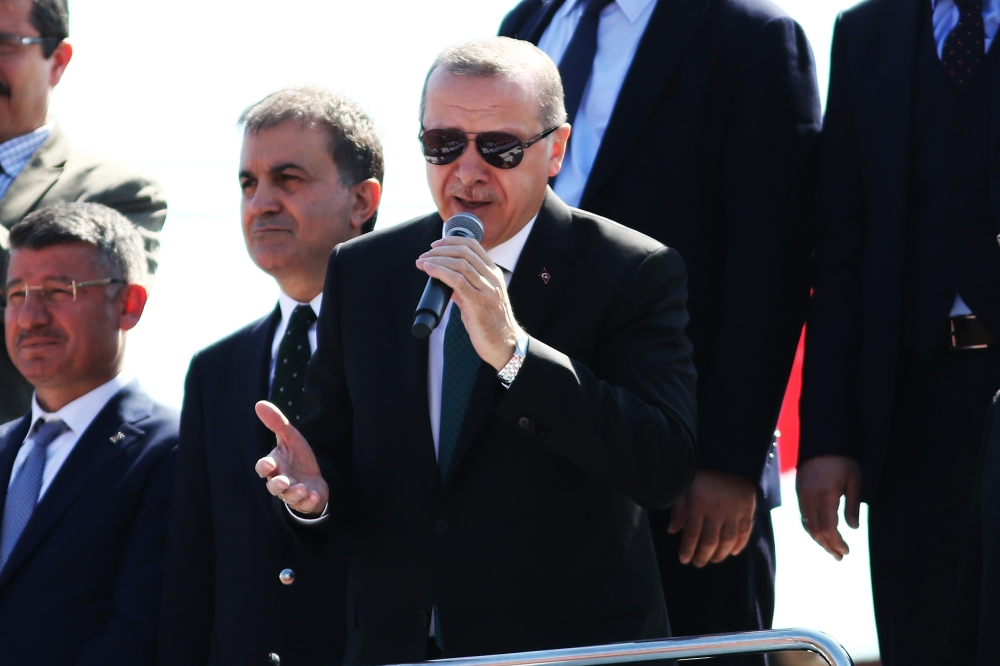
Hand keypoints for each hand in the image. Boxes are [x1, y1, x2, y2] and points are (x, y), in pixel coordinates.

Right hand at [254, 401, 328, 515]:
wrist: (314, 478)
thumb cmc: (297, 458)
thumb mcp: (290, 438)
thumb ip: (276, 423)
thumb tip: (259, 404)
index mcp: (275, 466)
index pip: (264, 468)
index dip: (264, 467)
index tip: (269, 464)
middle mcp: (280, 481)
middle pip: (273, 487)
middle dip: (278, 485)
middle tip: (284, 481)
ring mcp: (293, 493)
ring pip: (289, 498)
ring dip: (295, 494)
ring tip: (302, 488)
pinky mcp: (306, 502)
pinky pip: (305, 505)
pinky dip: (309, 502)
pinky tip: (314, 495)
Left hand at [416, 236, 523, 369]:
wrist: (505, 345)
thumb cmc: (491, 324)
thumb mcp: (479, 300)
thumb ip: (464, 288)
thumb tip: (445, 280)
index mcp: (494, 274)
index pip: (474, 246)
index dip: (452, 241)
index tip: (435, 245)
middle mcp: (492, 278)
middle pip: (464, 251)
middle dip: (440, 249)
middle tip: (424, 254)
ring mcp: (487, 290)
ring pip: (460, 263)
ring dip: (436, 259)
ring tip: (422, 262)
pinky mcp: (478, 302)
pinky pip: (457, 281)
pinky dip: (440, 272)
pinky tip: (428, 270)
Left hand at [668, 470, 756, 566]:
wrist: (728, 458)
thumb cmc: (702, 473)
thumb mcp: (685, 486)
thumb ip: (679, 509)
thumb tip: (672, 531)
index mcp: (698, 503)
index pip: (692, 533)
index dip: (687, 549)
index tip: (684, 560)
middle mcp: (716, 509)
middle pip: (709, 540)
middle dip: (702, 556)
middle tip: (698, 564)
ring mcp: (734, 510)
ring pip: (727, 540)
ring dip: (720, 554)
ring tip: (713, 560)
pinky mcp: (747, 508)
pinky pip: (744, 531)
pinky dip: (739, 544)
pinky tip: (733, 552)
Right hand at [795, 455, 861, 560]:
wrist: (823, 440)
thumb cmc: (843, 460)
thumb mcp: (854, 482)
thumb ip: (853, 506)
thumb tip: (852, 528)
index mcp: (825, 496)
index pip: (828, 528)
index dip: (836, 542)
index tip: (847, 551)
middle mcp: (810, 498)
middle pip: (815, 530)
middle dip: (828, 545)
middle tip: (840, 557)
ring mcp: (802, 494)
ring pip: (807, 524)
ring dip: (819, 539)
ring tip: (831, 549)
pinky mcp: (799, 490)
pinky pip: (803, 515)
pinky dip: (812, 528)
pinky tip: (821, 532)